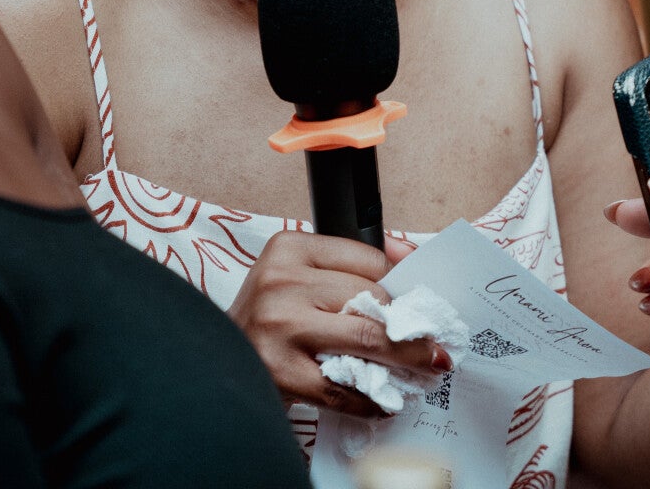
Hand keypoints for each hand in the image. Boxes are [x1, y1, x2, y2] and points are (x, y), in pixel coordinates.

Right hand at [225, 232, 447, 417]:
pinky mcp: (281, 371)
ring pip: (366, 339)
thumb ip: (348, 264)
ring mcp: (279, 326)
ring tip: (427, 366)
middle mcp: (281, 282)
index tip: (423, 303)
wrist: (216, 361)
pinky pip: (344, 387)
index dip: (401, 285)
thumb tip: (410, 256)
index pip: (368, 259)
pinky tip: (385, 400)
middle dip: (408, 325)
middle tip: (434, 343)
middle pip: (371, 298)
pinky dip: (372, 398)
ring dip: (405, 358)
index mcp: (289, 248)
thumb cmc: (266, 318)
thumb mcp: (297, 276)